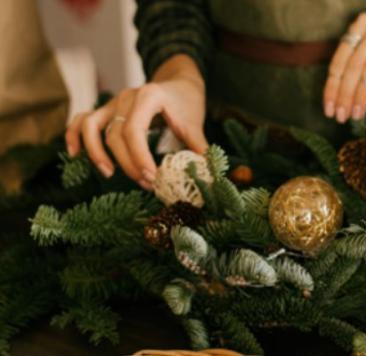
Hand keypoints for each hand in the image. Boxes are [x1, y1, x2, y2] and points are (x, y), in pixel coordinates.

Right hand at [65, 55, 207, 189]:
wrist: (178, 82)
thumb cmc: (186, 102)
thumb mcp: (195, 122)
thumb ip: (197, 145)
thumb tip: (205, 171)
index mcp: (148, 96)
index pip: (134, 130)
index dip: (139, 157)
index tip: (152, 177)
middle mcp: (126, 97)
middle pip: (115, 134)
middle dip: (128, 163)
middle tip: (147, 183)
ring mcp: (113, 102)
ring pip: (91, 126)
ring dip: (96, 152)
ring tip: (109, 173)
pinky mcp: (106, 110)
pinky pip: (82, 120)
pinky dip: (75, 136)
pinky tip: (75, 155)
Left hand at [323, 5, 365, 121]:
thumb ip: (358, 55)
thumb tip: (339, 93)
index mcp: (362, 23)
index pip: (340, 59)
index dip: (332, 86)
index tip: (328, 109)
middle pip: (354, 66)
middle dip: (345, 95)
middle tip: (341, 117)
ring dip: (362, 97)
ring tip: (357, 115)